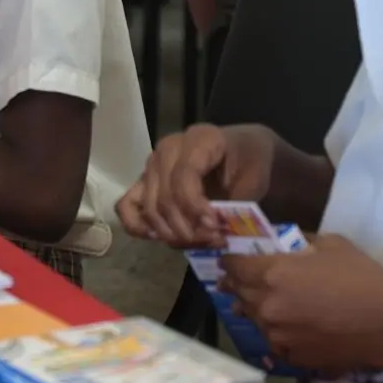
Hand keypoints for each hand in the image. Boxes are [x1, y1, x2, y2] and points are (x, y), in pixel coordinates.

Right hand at [116, 124, 275, 246]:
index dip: (195, 208)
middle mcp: (168, 148)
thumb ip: (238, 204)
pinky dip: (138, 226)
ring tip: (198, 243)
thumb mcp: (255, 179)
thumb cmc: (251, 163)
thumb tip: (218, 230)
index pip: (184, 176)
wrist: (243, 153)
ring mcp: (153, 165)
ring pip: (148, 206)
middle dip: (187, 228)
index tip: (216, 229)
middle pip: (164, 196)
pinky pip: (127, 205)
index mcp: (199, 139)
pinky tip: (160, 238)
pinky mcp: (145, 181)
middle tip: (214, 241)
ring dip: (171, 233)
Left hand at [224, 234, 382, 373]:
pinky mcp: (292, 357)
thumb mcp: (330, 244)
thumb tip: (285, 246)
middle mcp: (267, 305)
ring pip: (254, 319)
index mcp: (272, 273)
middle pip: (239, 293)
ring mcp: (277, 335)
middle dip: (238, 284)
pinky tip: (285, 327)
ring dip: (255, 309)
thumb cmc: (363, 278)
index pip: (234, 266)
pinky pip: (273, 341)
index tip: (229, 259)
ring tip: (261, 303)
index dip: (230, 261)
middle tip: (236, 280)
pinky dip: (275, 332)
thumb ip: (299, 244)